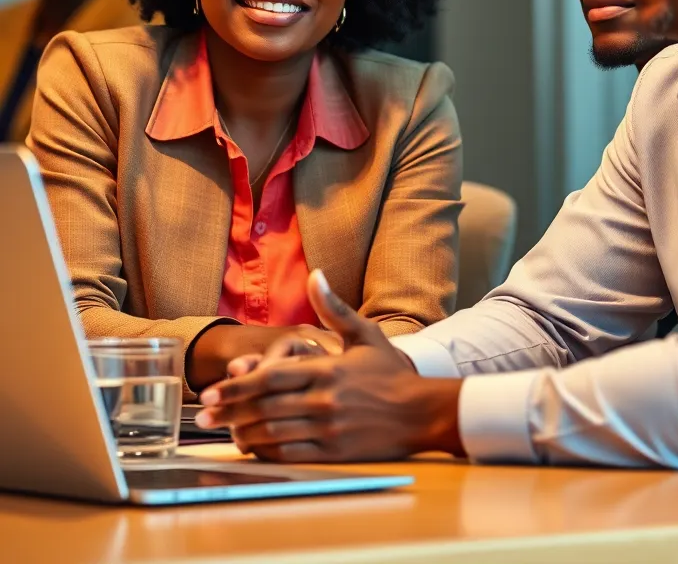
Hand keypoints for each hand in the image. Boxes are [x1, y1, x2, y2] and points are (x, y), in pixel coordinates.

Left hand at [194, 269, 464, 462]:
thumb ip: (334, 307)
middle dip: (230, 411)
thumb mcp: (365, 334)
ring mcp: (328, 430)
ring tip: (223, 429)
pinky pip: (290, 455)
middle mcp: (324, 401)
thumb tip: (316, 274)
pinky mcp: (333, 453)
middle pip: (265, 407)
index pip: (271, 378)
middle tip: (204, 414)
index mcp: (328, 370)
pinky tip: (254, 446)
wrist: (421, 412)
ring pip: (273, 434)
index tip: (212, 391)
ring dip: (244, 432)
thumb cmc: (390, 372)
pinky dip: (266, 452)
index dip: (238, 385)